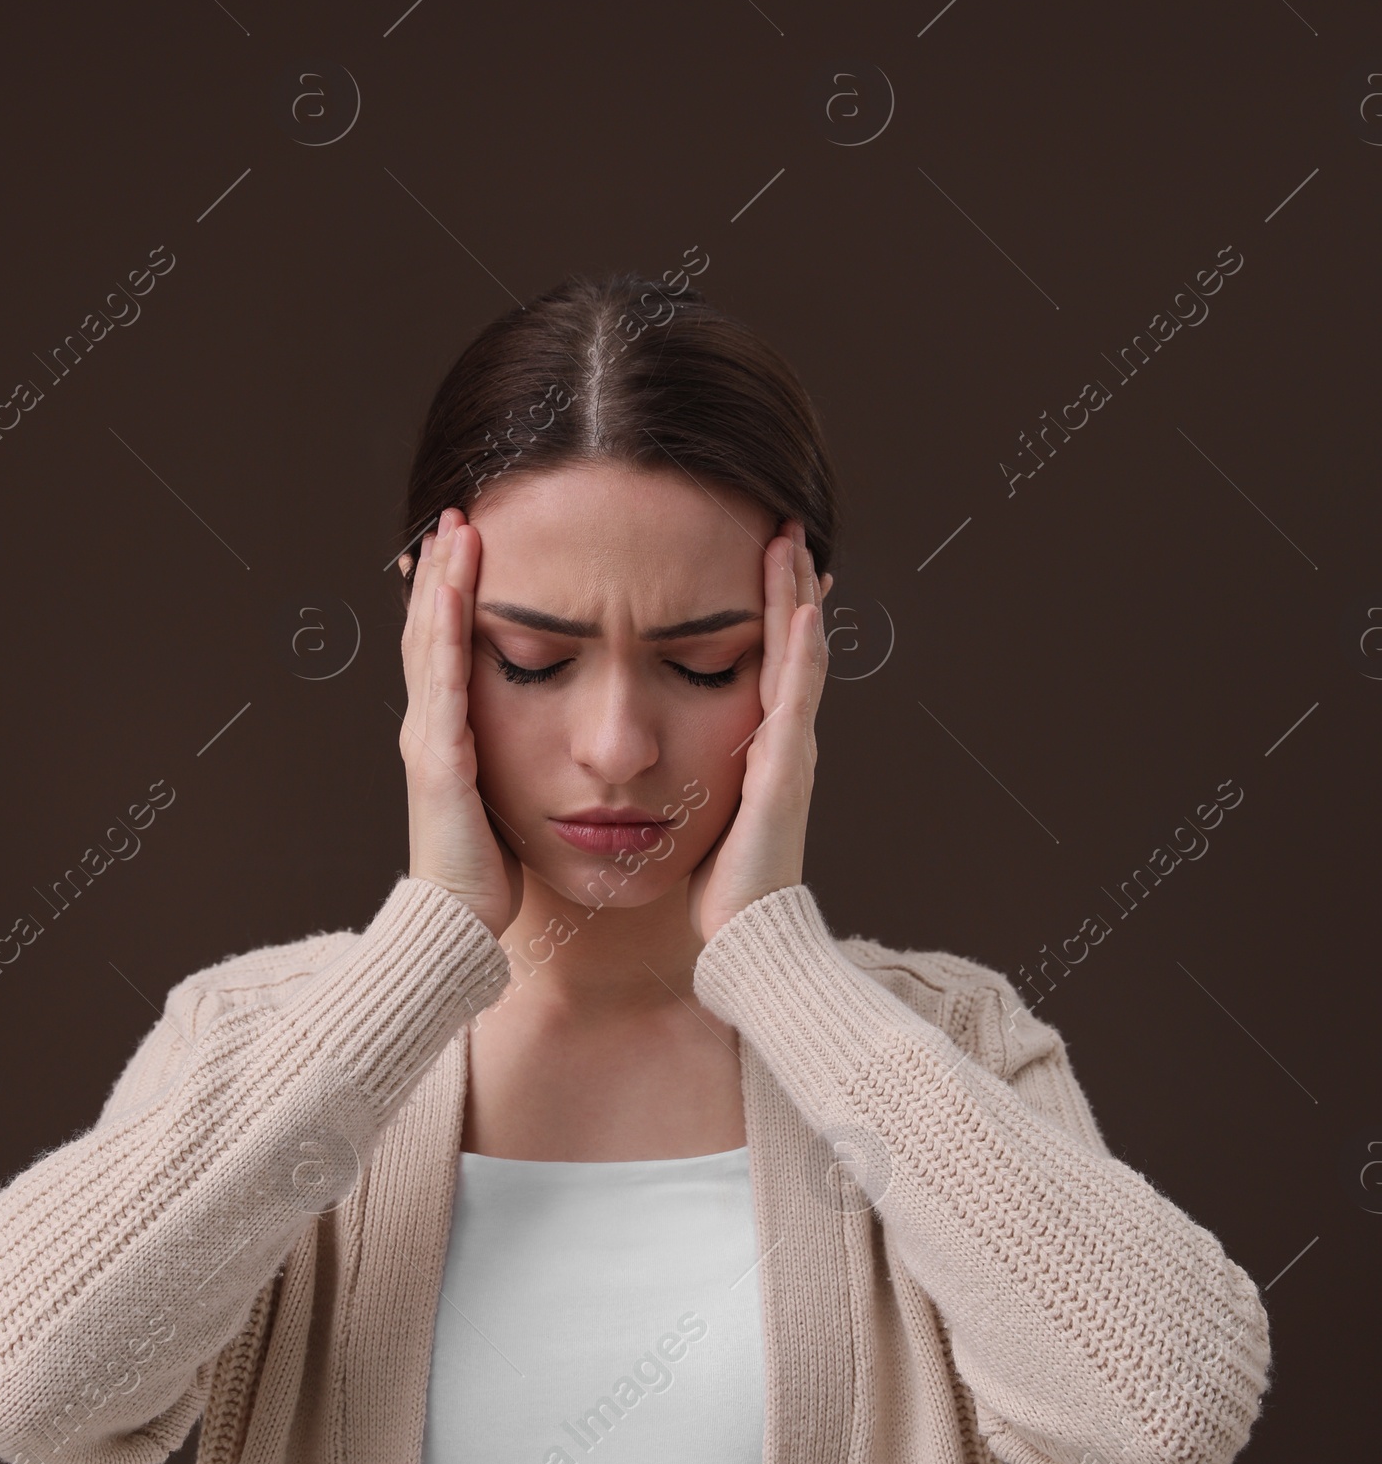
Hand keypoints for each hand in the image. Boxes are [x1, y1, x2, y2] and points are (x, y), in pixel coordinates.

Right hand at [398, 507, 524, 937]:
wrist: (457, 928)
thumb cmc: (488, 876)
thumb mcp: (506, 803)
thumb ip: (514, 766)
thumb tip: (547, 743)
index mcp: (449, 738)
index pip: (448, 651)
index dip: (454, 598)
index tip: (470, 547)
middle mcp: (431, 730)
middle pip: (430, 632)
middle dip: (442, 573)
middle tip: (455, 517)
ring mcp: (430, 741)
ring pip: (430, 644)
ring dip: (441, 584)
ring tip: (454, 532)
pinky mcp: (439, 759)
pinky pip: (442, 681)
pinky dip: (445, 629)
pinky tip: (453, 592)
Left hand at [686, 523, 831, 946]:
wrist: (747, 935)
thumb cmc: (721, 887)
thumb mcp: (704, 813)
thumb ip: (697, 776)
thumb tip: (663, 756)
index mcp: (763, 747)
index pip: (769, 659)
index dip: (769, 608)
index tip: (763, 559)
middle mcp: (785, 740)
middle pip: (790, 643)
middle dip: (788, 584)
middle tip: (784, 527)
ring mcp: (791, 752)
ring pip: (799, 656)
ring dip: (796, 596)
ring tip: (791, 543)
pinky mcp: (784, 770)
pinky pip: (796, 697)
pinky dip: (800, 650)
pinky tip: (800, 608)